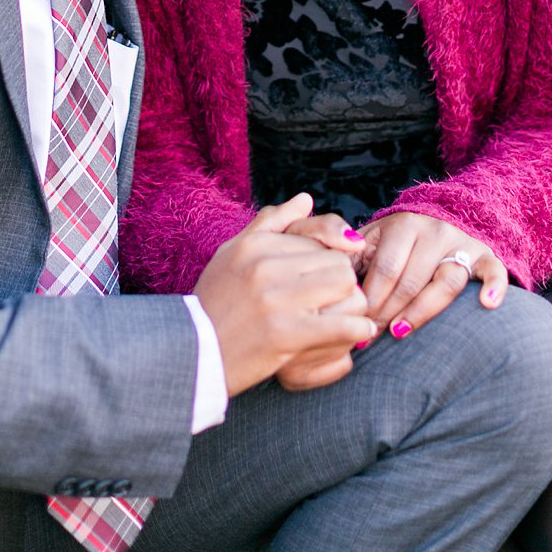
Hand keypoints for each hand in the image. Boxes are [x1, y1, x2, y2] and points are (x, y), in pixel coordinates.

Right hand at [193, 194, 378, 395]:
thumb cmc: (215, 302)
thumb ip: (270, 223)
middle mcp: (265, 265)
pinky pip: (344, 324)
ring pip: (347, 286)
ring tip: (340, 319)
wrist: (194, 351)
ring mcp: (276, 298)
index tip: (322, 280)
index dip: (326, 259)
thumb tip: (306, 199)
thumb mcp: (232, 253)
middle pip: (337, 261)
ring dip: (352, 305)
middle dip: (341, 282)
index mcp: (255, 244)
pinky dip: (357, 329)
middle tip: (332, 303)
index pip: (318, 237)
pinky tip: (354, 333)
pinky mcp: (286, 333)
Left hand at [357, 211, 505, 339]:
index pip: (386, 268)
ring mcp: (462, 243)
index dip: (371, 298)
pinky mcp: (485, 255)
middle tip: (371, 335)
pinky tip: (487, 304)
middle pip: (412, 280)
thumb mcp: (370, 238)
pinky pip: (494, 270)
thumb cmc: (394, 240)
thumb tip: (332, 279)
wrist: (436, 217)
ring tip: (401, 331)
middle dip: (388, 311)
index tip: (357, 321)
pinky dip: (494, 286)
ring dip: (423, 311)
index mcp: (402, 226)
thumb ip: (348, 253)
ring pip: (446, 281)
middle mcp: (434, 231)